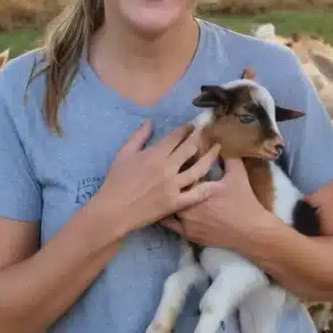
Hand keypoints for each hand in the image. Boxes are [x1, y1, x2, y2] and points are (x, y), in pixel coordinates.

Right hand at [95, 121, 221, 234]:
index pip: (176, 137)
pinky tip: (217, 183)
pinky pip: (195, 194)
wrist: (114, 210)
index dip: (187, 129)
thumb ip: (138, 137)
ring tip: (218, 150)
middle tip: (210, 134)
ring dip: (210, 157)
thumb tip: (150, 122)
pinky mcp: (175, 202)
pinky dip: (207, 189)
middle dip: (201, 138)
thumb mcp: (124, 154)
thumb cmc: (116, 181)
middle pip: (191, 149)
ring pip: (198, 169)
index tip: (194, 126)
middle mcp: (167, 167)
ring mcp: (173, 186)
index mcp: (155, 154)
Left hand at [160, 156, 273, 250]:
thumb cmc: (244, 201)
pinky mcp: (188, 234)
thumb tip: (220, 140)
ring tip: (159, 192)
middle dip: (166, 184)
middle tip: (163, 177)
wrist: (251, 231)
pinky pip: (169, 225)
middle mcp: (187, 205)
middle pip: (169, 191)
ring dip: (164, 200)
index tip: (174, 161)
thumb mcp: (237, 173)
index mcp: (197, 188)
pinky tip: (163, 209)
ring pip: (166, 208)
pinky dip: (165, 216)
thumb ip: (227, 156)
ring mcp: (186, 222)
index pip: (179, 173)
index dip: (176, 166)